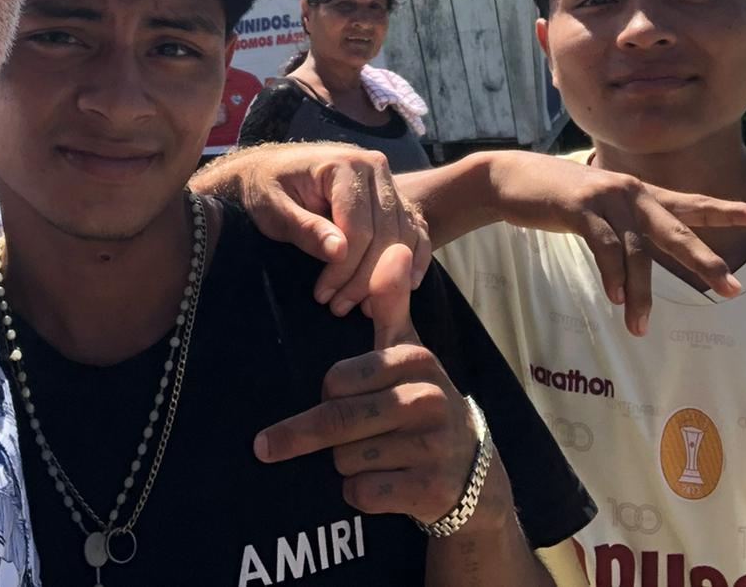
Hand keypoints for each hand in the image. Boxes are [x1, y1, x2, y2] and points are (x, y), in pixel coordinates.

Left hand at [193, 142, 430, 314]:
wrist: (272, 169)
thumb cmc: (266, 188)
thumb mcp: (273, 208)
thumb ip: (305, 228)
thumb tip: (339, 252)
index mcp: (345, 165)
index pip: (359, 227)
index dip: (345, 268)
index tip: (324, 296)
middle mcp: (375, 168)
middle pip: (386, 234)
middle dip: (364, 277)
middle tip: (339, 306)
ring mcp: (388, 182)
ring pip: (403, 236)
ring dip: (387, 276)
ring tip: (361, 305)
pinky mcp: (393, 198)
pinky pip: (415, 230)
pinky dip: (415, 259)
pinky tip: (407, 286)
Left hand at [254, 246, 492, 527]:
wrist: (473, 471)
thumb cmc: (424, 403)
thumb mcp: (410, 351)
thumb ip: (391, 304)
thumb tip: (393, 249)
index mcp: (415, 361)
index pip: (336, 380)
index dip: (327, 394)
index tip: (330, 398)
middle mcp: (427, 400)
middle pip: (337, 422)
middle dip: (307, 437)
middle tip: (271, 445)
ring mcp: (431, 447)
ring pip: (345, 461)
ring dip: (343, 466)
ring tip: (370, 458)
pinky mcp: (429, 490)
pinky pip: (361, 494)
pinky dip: (358, 495)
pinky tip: (382, 484)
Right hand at [486, 151, 745, 334]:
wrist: (513, 179)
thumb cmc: (559, 199)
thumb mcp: (602, 211)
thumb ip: (627, 229)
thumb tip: (644, 262)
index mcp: (641, 194)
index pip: (692, 203)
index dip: (729, 209)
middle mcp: (632, 192)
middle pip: (676, 229)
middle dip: (705, 260)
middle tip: (732, 288)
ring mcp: (607, 198)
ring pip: (637, 250)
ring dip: (639, 293)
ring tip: (640, 326)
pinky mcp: (580, 207)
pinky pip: (604, 246)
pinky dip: (611, 274)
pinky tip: (614, 297)